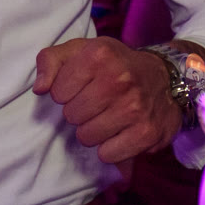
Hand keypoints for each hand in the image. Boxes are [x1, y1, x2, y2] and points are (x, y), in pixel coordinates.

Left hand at [32, 36, 180, 163]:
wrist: (165, 77)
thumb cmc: (114, 64)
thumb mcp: (79, 50)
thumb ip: (50, 61)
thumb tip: (40, 89)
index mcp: (98, 55)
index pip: (57, 92)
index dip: (65, 92)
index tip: (81, 87)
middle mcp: (119, 79)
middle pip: (72, 116)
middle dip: (79, 112)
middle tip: (96, 103)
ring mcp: (135, 107)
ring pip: (87, 137)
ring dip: (92, 131)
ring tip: (107, 116)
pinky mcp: (147, 133)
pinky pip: (108, 154)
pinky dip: (109, 149)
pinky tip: (119, 132)